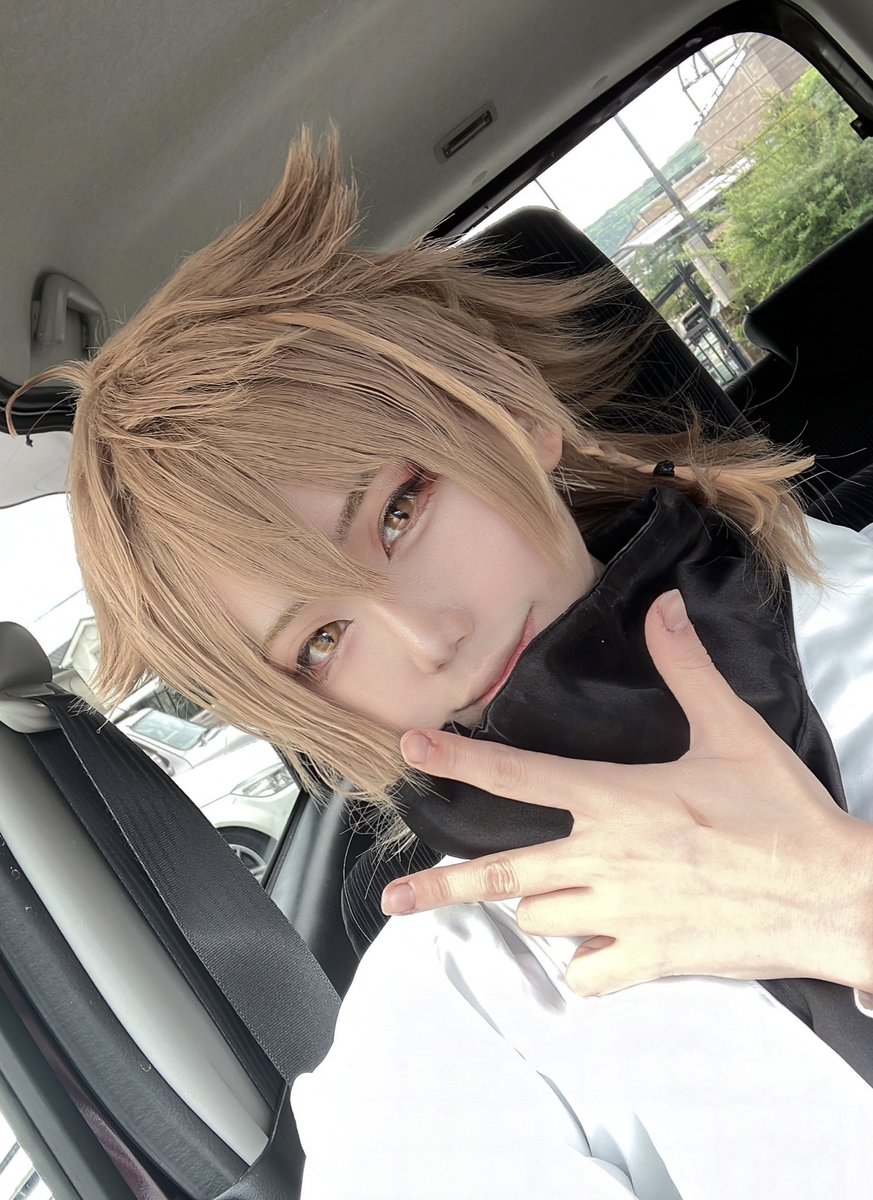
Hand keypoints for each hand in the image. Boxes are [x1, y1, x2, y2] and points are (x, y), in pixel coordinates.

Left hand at [382, 591, 872, 997]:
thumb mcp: (732, 730)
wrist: (833, 896)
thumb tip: (664, 605)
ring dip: (540, 906)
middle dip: (442, 888)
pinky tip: (599, 944)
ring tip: (560, 891)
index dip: (458, 759)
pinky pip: (584, 974)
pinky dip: (582, 963)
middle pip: (502, 876)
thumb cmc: (782, 814)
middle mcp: (604, 860)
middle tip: (396, 896)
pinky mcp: (647, 961)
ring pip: (539, 920)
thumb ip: (686, 668)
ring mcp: (621, 916)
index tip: (411, 749)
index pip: (517, 775)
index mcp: (616, 800)